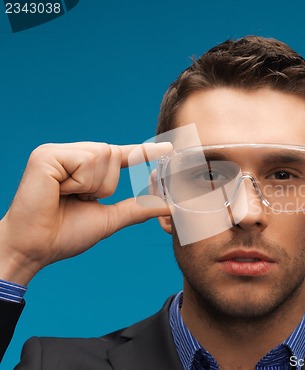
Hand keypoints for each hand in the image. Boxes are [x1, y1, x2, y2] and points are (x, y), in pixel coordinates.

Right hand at [0, 142, 171, 285]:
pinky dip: (80, 183)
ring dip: (92, 185)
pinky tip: (59, 191)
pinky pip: (86, 161)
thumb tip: (170, 206)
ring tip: (67, 196)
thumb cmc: (66, 234)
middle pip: (113, 153)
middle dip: (105, 184)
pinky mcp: (46, 155)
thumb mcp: (110, 218)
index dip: (143, 151)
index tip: (168, 149)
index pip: (119, 154)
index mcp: (82, 166)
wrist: (35, 249)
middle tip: (80, 199)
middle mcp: (70, 153)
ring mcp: (57, 152)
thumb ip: (138, 207)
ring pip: (103, 155)